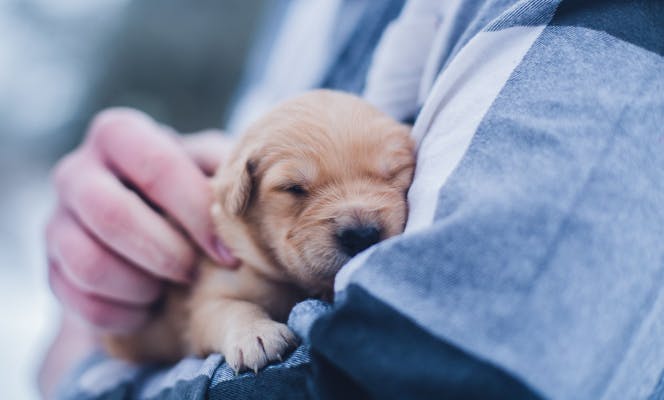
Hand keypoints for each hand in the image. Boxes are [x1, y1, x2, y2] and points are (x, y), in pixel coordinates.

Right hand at [46, 108, 237, 332]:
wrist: (148, 227)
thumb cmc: (190, 191)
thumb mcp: (210, 168)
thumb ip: (226, 168)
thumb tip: (258, 184)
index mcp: (119, 134)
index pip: (157, 167)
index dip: (197, 214)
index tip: (229, 254)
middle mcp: (77, 171)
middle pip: (111, 214)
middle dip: (164, 253)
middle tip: (193, 272)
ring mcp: (56, 220)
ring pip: (87, 262)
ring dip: (140, 285)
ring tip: (170, 288)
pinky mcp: (51, 267)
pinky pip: (79, 300)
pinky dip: (122, 313)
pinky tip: (149, 308)